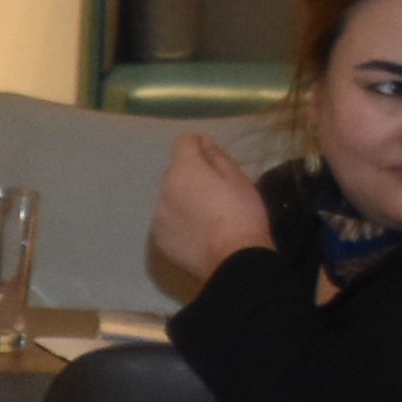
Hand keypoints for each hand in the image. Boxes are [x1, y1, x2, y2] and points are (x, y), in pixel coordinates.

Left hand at [146, 133, 273, 296]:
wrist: (234, 259)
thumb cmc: (242, 213)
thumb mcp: (238, 178)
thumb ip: (216, 156)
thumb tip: (202, 142)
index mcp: (184, 169)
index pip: (183, 142)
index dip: (199, 146)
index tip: (213, 158)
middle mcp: (164, 188)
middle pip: (176, 172)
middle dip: (192, 175)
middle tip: (217, 192)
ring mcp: (158, 215)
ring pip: (170, 197)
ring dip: (183, 199)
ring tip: (208, 216)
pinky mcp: (159, 238)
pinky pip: (168, 220)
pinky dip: (179, 222)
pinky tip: (199, 233)